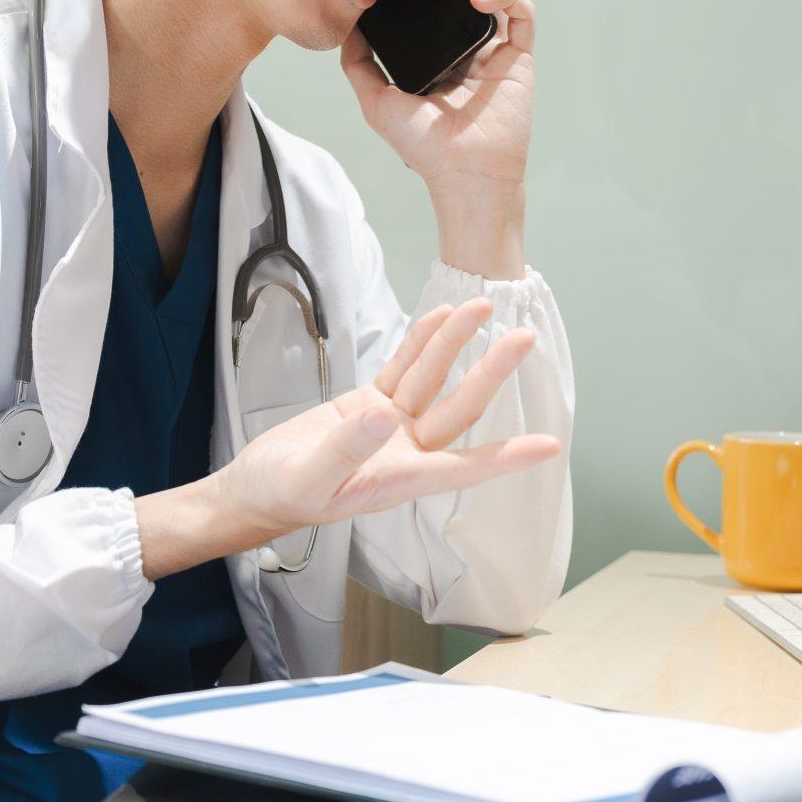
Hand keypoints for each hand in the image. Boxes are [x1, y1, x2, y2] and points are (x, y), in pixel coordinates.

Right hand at [198, 297, 559, 553]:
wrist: (252, 489)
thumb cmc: (279, 495)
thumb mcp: (308, 478)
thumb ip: (345, 449)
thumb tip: (383, 416)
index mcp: (399, 479)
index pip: (465, 468)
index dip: (507, 457)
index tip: (549, 446)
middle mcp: (404, 453)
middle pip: (458, 408)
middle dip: (491, 373)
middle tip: (522, 339)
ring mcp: (388, 428)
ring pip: (432, 380)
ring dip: (455, 343)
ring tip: (481, 305)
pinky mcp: (366, 407)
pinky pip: (402, 370)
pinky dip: (420, 344)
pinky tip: (440, 318)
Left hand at [340, 0, 535, 194]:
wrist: (462, 175)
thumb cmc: (423, 147)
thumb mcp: (376, 100)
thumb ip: (359, 63)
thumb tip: (347, 25)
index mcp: (437, 53)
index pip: (432, 1)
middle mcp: (467, 46)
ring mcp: (495, 50)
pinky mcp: (520, 56)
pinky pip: (519, 13)